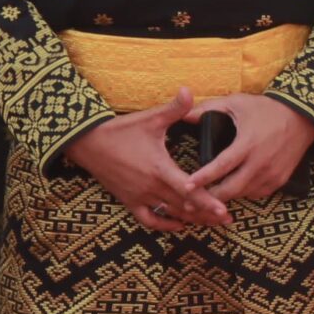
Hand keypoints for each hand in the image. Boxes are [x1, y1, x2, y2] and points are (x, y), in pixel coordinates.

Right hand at [62, 85, 226, 230]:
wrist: (86, 143)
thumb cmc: (120, 130)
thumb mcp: (149, 118)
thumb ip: (174, 108)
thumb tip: (189, 89)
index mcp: (159, 168)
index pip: (188, 190)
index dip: (207, 202)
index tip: (224, 212)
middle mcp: (150, 187)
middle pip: (183, 206)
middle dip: (206, 214)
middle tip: (227, 220)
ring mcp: (138, 196)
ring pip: (169, 214)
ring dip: (190, 219)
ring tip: (210, 224)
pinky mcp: (128, 200)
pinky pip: (148, 219)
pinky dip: (164, 224)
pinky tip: (178, 224)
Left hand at [185, 93, 313, 203]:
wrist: (303, 118)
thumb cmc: (267, 109)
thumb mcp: (238, 103)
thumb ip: (209, 108)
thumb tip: (183, 115)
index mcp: (248, 143)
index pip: (222, 166)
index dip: (203, 178)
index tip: (186, 186)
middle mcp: (261, 162)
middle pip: (232, 188)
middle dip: (210, 197)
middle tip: (191, 203)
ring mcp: (272, 173)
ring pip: (243, 194)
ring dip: (226, 196)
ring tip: (208, 198)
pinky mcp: (280, 180)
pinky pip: (256, 193)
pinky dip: (243, 193)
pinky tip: (233, 189)